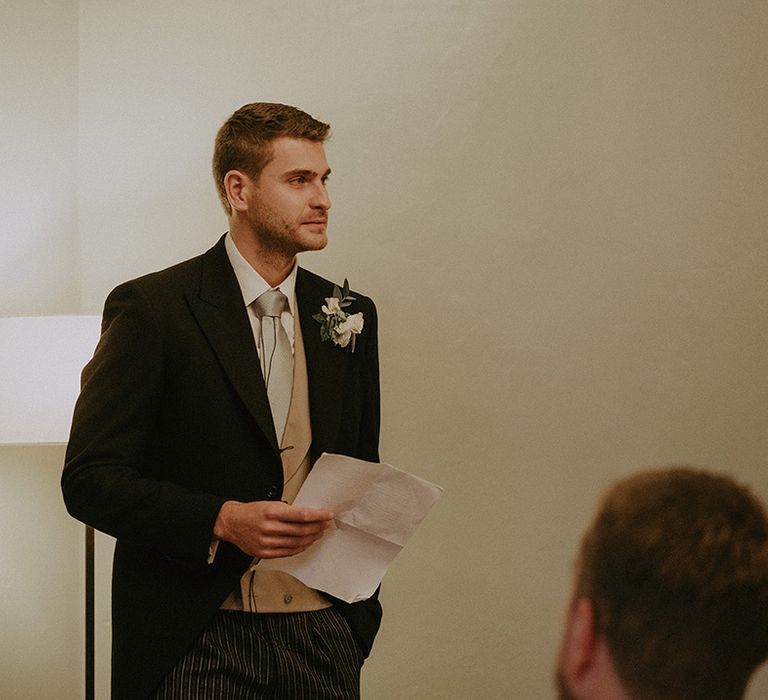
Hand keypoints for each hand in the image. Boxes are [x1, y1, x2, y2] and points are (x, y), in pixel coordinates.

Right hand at [213, 500, 333, 558]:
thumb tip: (309, 516)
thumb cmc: (252, 512)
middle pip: (301, 530)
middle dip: (318, 527)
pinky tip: (306, 543)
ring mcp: (267, 542)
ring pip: (297, 543)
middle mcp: (270, 528)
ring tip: (318, 533)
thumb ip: (288, 511)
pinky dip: (300, 548)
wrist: (232, 522)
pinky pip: (288, 552)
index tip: (327, 515)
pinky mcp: (265, 553)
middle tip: (326, 524)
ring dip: (311, 539)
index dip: (318, 516)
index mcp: (272, 512)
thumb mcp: (270, 504)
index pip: (301, 515)